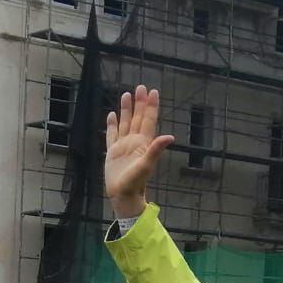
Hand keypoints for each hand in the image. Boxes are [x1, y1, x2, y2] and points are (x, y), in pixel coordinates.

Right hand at [105, 85, 175, 220]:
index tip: (153, 92)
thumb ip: (156, 150)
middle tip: (141, 87)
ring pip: (125, 123)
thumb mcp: (146, 165)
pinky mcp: (112, 152)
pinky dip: (112, 124)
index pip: (148, 120)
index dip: (151, 106)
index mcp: (143, 142)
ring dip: (126, 109)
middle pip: (137, 118)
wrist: (123, 195)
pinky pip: (112, 134)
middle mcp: (134, 141)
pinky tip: (112, 115)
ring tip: (126, 95)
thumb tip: (170, 137)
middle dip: (139, 103)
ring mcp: (123, 146)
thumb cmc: (136, 183)